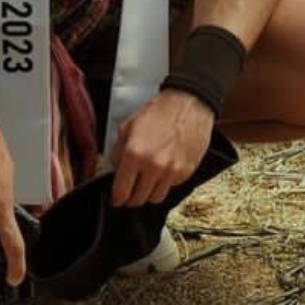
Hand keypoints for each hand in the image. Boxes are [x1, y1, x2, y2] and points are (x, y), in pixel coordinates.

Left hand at [109, 88, 214, 207]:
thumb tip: (115, 168)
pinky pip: (172, 187)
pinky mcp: (186, 172)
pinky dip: (166, 182)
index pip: (121, 191)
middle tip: (132, 190)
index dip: (117, 198)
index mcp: (134, 153)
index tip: (117, 199)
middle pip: (138, 199)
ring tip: (149, 180)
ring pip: (156, 198)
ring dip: (150, 192)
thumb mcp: (129, 125)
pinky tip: (165, 168)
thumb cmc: (160, 111)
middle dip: (132, 197)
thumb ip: (118, 150)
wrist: (189, 104)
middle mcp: (153, 166)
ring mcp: (171, 171)